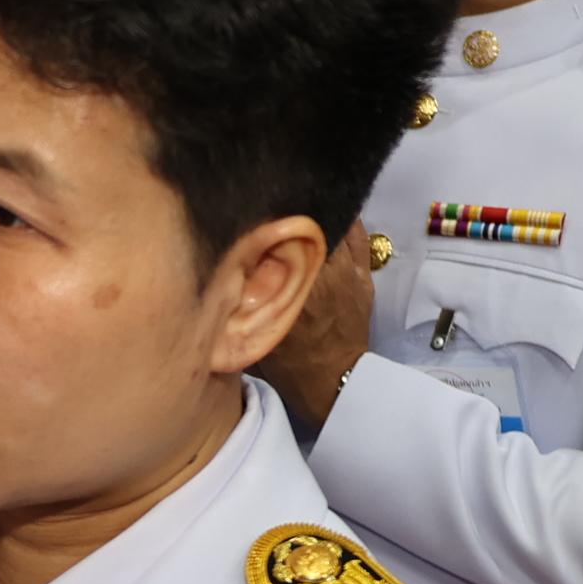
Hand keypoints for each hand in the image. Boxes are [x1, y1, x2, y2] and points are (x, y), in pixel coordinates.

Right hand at [254, 218, 375, 428]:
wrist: (332, 383)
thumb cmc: (288, 364)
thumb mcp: (250, 328)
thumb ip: (238, 295)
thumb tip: (219, 266)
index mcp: (289, 282)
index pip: (280, 231)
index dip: (268, 215)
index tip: (254, 205)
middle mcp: (320, 269)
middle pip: (309, 220)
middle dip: (295, 208)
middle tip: (277, 200)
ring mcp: (346, 270)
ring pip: (336, 223)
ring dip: (320, 213)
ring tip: (303, 204)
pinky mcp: (363, 275)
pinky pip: (359, 236)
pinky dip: (347, 222)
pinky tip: (333, 213)